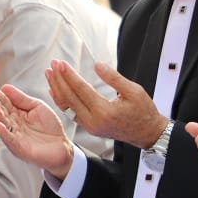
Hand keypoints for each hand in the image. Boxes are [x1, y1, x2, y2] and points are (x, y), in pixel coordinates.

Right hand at [0, 80, 73, 176]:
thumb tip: (5, 87)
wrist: (62, 146)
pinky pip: (10, 140)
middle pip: (1, 112)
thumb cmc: (50, 127)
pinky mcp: (20, 149)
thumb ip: (22, 99)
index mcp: (16, 114)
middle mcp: (13, 125)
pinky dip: (4, 133)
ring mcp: (15, 137)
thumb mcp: (37, 106)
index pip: (4, 102)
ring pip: (3, 124)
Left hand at [47, 59, 166, 149]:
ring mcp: (90, 127)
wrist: (147, 133)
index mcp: (105, 111)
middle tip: (53, 65)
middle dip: (59, 79)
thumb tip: (97, 65)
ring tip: (50, 74)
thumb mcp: (134, 91)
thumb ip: (114, 78)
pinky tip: (55, 90)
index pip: (81, 89)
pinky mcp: (90, 128)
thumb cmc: (144, 112)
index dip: (69, 75)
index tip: (61, 63)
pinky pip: (71, 113)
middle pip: (70, 98)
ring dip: (57, 89)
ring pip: (67, 106)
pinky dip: (62, 101)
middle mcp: (94, 121)